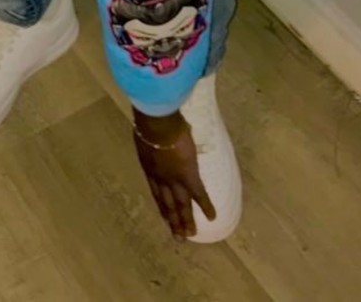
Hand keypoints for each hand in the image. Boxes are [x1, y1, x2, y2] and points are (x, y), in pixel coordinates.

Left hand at [132, 108, 215, 239]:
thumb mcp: (148, 134)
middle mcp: (161, 179)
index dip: (162, 205)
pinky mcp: (189, 177)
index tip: (165, 217)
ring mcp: (174, 180)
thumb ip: (153, 139)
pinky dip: (205, 206)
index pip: (156, 191)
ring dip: (186, 221)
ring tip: (190, 235)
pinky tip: (212, 217)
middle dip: (173, 220)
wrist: (157, 124)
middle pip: (167, 203)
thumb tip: (160, 134)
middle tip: (178, 237)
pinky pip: (199, 195)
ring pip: (181, 205)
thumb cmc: (151, 122)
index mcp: (150, 168)